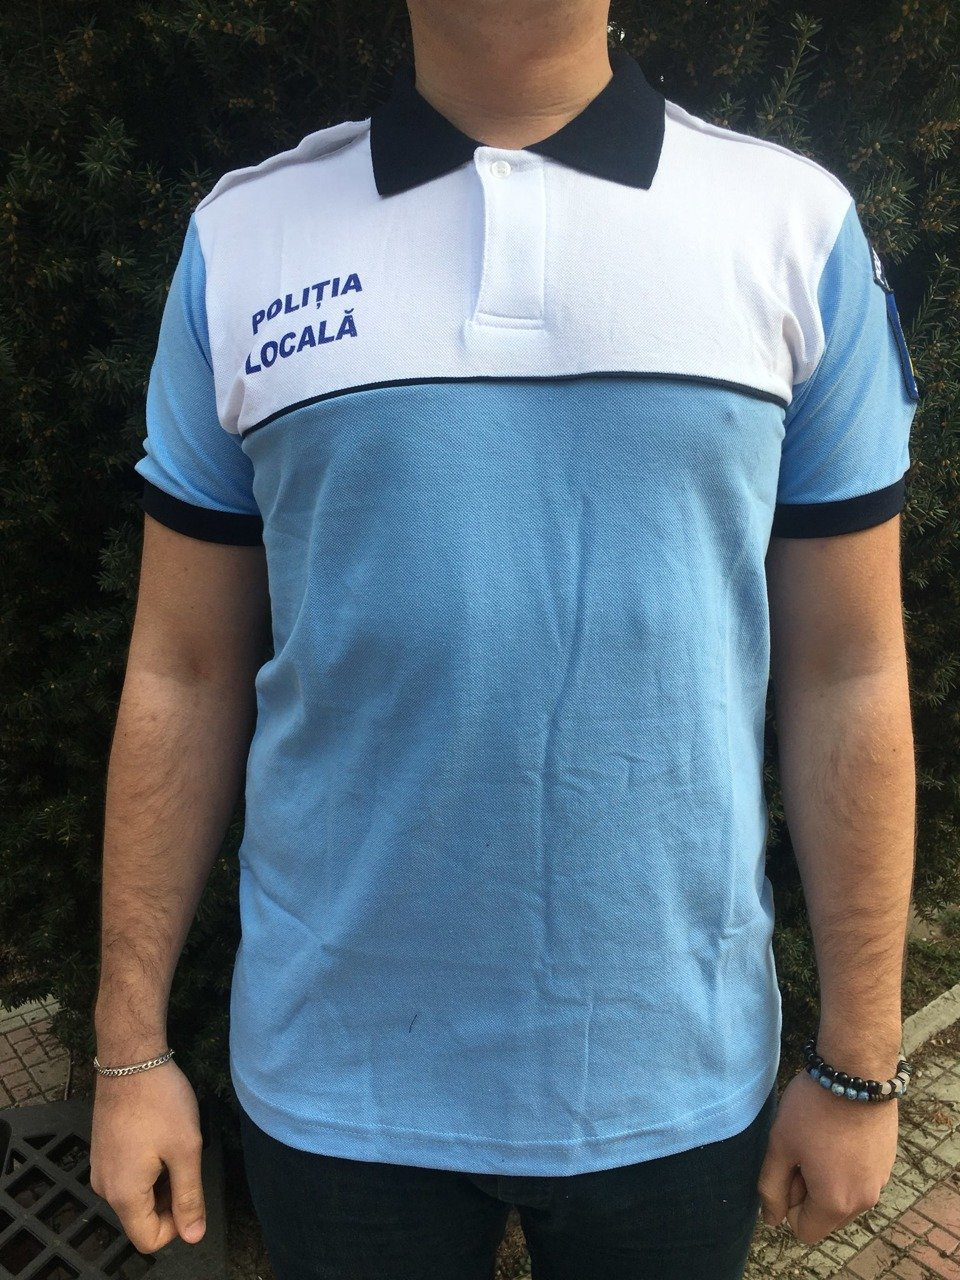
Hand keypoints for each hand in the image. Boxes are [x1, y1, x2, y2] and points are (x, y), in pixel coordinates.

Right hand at [89, 1061, 206, 1253]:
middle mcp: (104, 1188)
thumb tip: (194, 1236)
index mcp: (123, 1194)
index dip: (178, 1225)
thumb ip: (189, 1197)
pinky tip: (159, 1138)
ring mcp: (100, 1168)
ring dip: (160, 1181)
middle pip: (141, 1218)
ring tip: (174, 1146)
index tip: (192, 1191)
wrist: (130, 1060)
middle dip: (169, 1200)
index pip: (149, 1239)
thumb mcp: (185, 1150)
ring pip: (136, 1196)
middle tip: (186, 1161)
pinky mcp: (102, 1151)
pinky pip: (127, 1176)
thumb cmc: (160, 1103)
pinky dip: (148, 1167)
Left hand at [757, 1070, 897, 1244]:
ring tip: (820, 1139)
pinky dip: (846, 1165)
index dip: (789, 1202)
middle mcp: (863, 1201)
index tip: (790, 1167)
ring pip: (844, 1197)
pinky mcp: (887, 1163)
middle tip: (803, 1149)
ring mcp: (880, 1182)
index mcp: (835, 1203)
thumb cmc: (812, 1109)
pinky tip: (838, 1132)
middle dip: (809, 1191)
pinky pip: (860, 1178)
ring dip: (828, 1178)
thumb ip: (771, 1187)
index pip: (804, 1230)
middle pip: (826, 1216)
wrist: (856, 1072)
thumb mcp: (781, 1145)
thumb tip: (772, 1220)